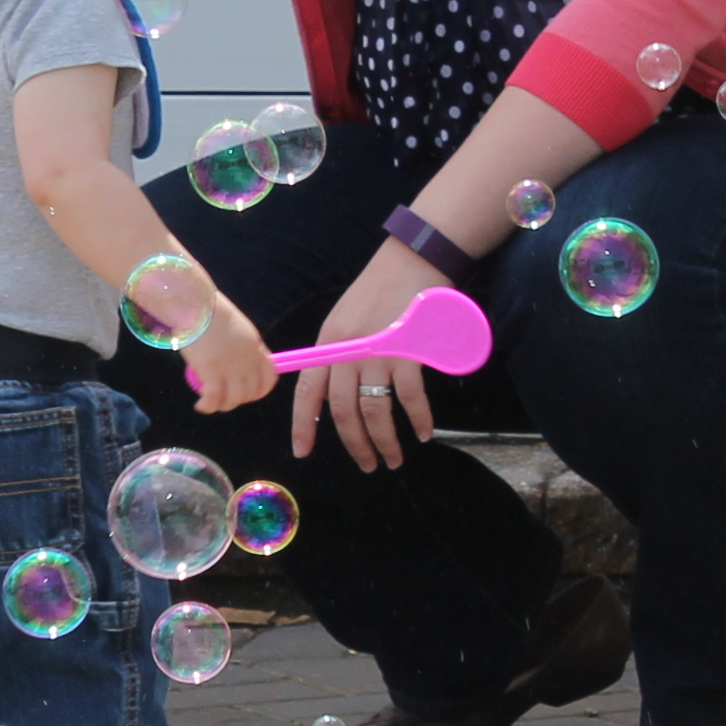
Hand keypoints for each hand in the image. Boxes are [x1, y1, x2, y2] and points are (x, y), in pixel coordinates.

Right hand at [185, 288, 276, 412]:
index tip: (248, 394)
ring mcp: (230, 367)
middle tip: (224, 399)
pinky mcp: (211, 371)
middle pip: (251, 392)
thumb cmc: (212, 313)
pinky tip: (201, 406)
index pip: (269, 378)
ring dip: (223, 406)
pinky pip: (214, 398)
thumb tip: (242, 364)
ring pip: (234, 399)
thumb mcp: (239, 329)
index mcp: (255, 348)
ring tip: (211, 404)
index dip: (260, 391)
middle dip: (238, 400)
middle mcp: (247, 360)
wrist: (196, 305)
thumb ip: (245, 347)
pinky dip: (207, 406)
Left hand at [292, 245, 440, 470]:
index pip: (308, 392)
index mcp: (328, 344)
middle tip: (368, 465)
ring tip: (393, 459)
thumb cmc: (380, 291)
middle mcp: (349, 352)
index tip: (302, 453)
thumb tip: (333, 394)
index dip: (303, 425)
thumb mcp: (345, 320)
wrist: (412, 260)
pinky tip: (423, 433)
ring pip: (375, 411)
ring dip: (384, 441)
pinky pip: (410, 398)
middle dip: (355, 444)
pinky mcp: (409, 352)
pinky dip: (418, 420)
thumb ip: (338, 354)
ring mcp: (379, 353)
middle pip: (344, 411)